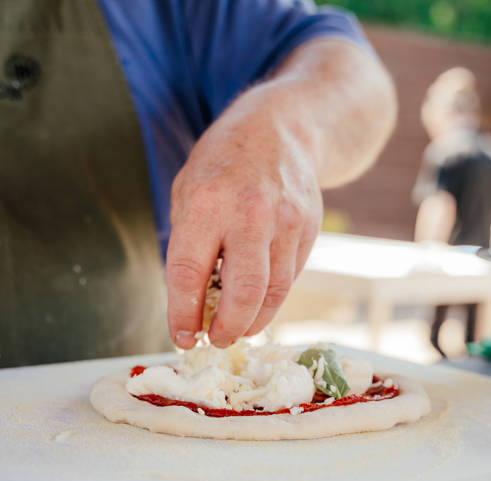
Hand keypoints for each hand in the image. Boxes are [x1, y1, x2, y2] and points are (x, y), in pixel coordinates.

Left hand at [166, 38, 395, 348]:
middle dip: (226, 329)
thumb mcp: (187, 192)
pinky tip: (257, 304)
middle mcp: (250, 213)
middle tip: (215, 341)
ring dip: (252, 322)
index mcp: (206, 203)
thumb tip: (191, 305)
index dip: (183, 315)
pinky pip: (289, 278)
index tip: (181, 337)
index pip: (189, 275)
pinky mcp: (309, 228)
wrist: (280, 129)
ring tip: (236, 330)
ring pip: (272, 293)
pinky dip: (271, 300)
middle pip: (242, 293)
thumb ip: (187, 245)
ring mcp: (287, 221)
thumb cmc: (222, 164)